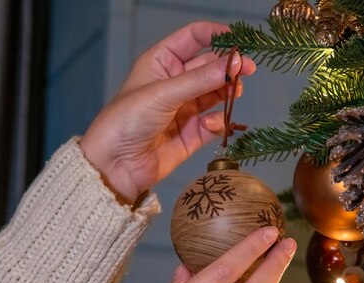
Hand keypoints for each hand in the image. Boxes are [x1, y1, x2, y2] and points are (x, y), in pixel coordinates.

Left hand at [79, 21, 256, 203]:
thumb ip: (202, 79)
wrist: (115, 165)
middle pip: (209, 67)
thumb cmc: (128, 120)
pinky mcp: (192, 134)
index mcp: (161, 63)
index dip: (216, 35)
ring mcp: (184, 109)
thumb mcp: (164, 93)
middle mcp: (174, 83)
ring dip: (226, 93)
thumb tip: (237, 63)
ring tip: (233, 95)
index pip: (193, 39)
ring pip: (215, 94)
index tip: (239, 40)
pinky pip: (213, 123)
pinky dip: (217, 122)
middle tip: (248, 70)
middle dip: (228, 68)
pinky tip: (210, 125)